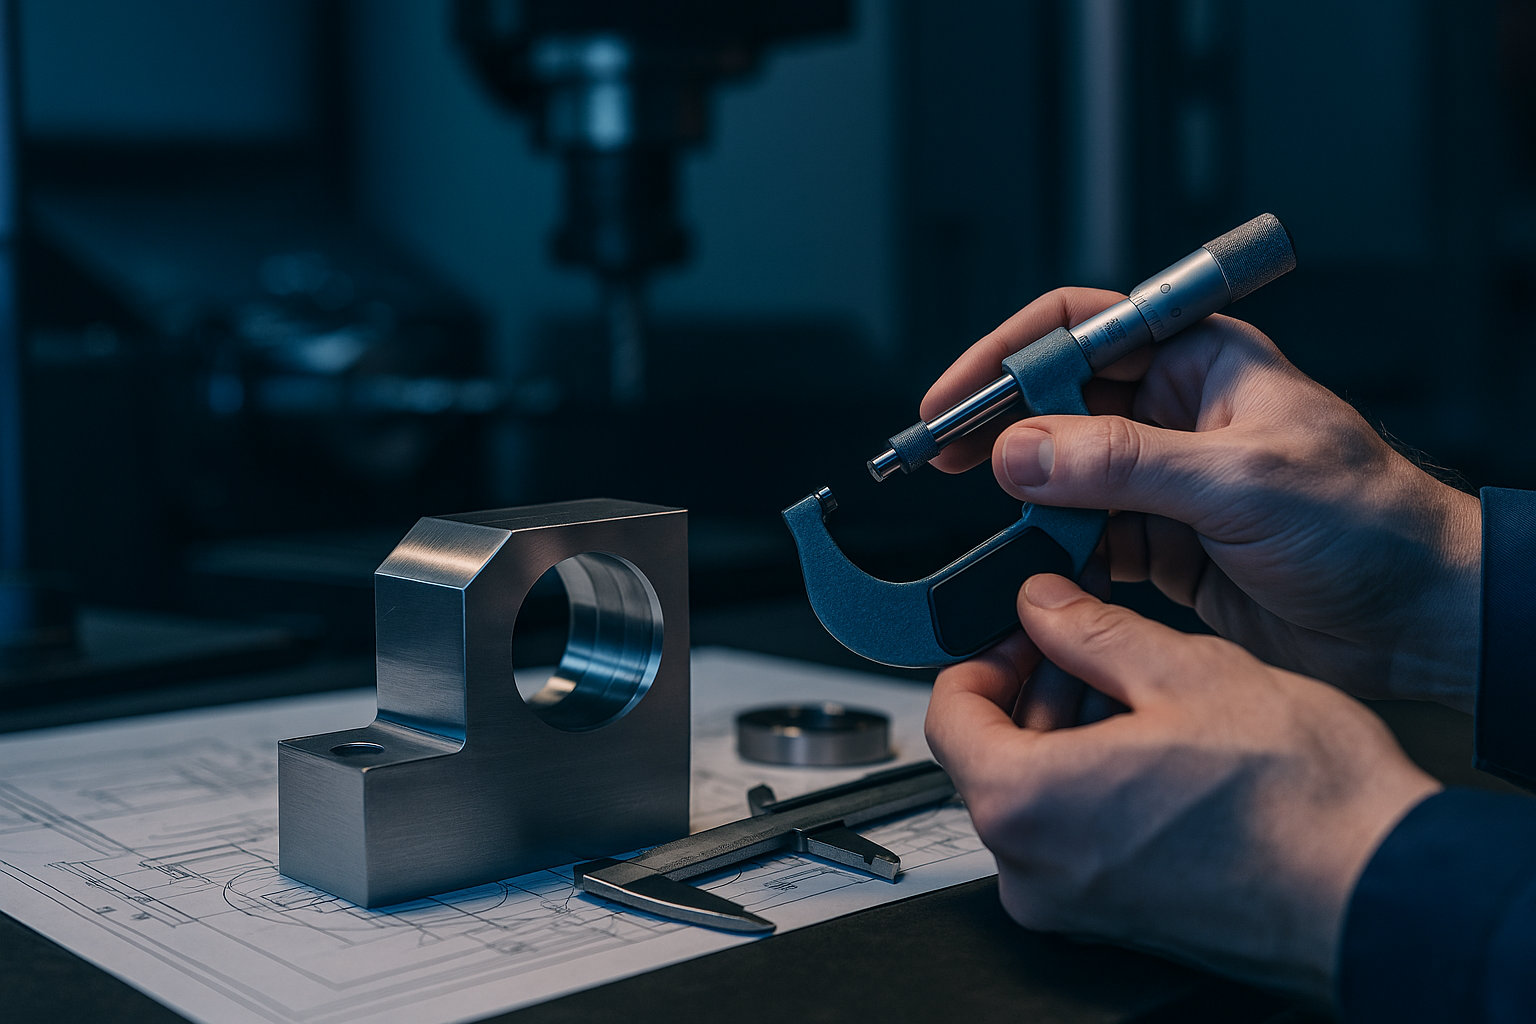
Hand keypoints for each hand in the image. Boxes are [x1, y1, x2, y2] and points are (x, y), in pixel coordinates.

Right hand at [923, 289, 1481, 709]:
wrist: (1419, 620)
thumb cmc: (1372, 525)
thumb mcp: (1241, 482)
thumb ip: (1122, 466)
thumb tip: (1022, 452)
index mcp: (1201, 362)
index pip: (1082, 328)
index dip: (1009, 355)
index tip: (956, 398)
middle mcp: (1174, 414)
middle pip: (1058, 403)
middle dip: (1000, 431)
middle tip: (946, 460)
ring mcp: (1164, 480)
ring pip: (1062, 475)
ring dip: (1025, 499)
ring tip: (996, 522)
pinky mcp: (1162, 542)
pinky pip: (1084, 536)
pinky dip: (1054, 552)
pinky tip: (1039, 566)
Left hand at [924, 574, 1440, 1003]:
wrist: (1382, 894)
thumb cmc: (1300, 802)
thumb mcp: (1184, 671)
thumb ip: (1089, 629)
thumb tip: (1042, 603)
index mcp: (1025, 803)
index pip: (947, 714)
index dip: (985, 655)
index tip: (1023, 630)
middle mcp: (1033, 869)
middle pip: (989, 755)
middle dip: (1034, 688)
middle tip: (1086, 643)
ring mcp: (1073, 904)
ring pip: (1035, 795)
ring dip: (1068, 731)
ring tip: (1138, 686)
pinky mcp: (1117, 918)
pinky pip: (1073, 836)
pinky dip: (1095, 782)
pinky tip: (1158, 743)